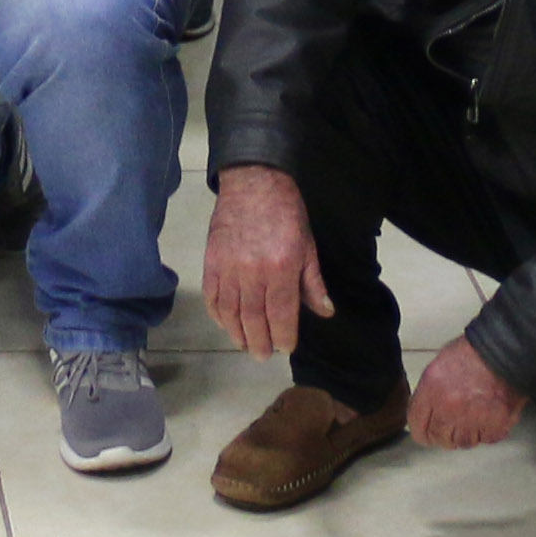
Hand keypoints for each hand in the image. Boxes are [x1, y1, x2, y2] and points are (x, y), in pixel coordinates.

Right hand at [200, 164, 328, 359]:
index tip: (286, 346)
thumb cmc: (287, 213)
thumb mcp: (308, 246)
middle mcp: (253, 272)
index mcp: (281, 268)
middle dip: (259, 341)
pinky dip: (217, 314)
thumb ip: (313, 282)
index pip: (281, 313)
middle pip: (253, 318)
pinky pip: (212, 296)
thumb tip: (324, 312)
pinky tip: (225, 323)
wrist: (254, 181)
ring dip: (237, 333)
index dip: (283, 335)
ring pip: (230, 312)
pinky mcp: (211, 261)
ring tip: (245, 345)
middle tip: (263, 355)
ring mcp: (228, 268)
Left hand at [408, 337, 528, 448]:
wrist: (505, 350)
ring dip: (464, 435)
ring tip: (470, 421)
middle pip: (438, 438)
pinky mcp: (496, 425)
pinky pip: (485, 439)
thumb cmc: (473, 353)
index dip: (421, 430)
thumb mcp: (439, 365)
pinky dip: (486, 432)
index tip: (426, 431)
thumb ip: (429, 393)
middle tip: (449, 428)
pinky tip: (486, 419)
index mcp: (432, 390)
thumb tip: (425, 412)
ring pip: (462, 443)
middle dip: (442, 435)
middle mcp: (450, 408)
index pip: (417, 426)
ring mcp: (473, 419)